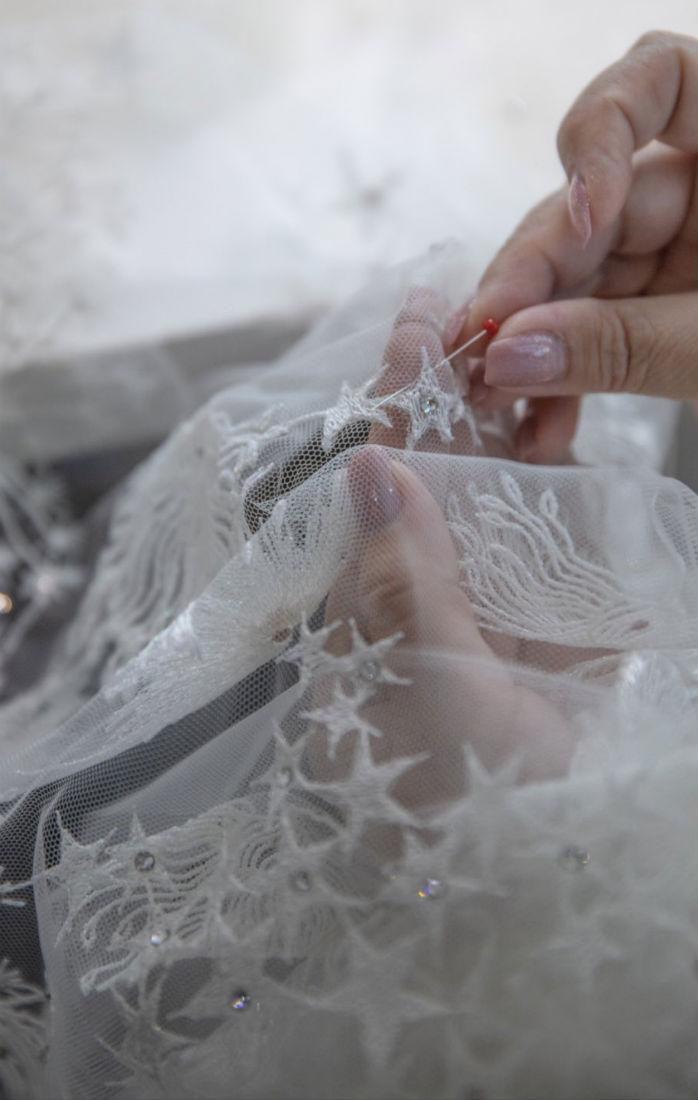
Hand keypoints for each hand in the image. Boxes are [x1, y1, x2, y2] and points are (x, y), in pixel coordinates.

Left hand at [313, 292, 575, 808]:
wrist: (498, 860)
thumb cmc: (433, 786)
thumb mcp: (418, 685)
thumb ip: (402, 580)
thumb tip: (373, 463)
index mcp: (381, 584)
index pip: (389, 468)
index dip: (405, 391)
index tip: (424, 314)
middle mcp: (429, 576)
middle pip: (450, 466)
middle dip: (474, 394)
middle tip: (506, 321)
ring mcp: (486, 594)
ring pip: (502, 493)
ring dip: (524, 432)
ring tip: (549, 372)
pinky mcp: (538, 622)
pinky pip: (551, 542)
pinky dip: (566, 490)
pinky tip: (575, 446)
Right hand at [450, 31, 697, 462]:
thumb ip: (627, 345)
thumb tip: (507, 354)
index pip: (656, 80)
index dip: (596, 136)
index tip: (582, 218)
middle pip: (590, 205)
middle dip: (530, 283)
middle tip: (476, 354)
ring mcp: (681, 254)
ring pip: (581, 284)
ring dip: (535, 351)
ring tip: (498, 412)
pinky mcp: (669, 315)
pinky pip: (600, 335)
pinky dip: (571, 382)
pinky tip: (543, 433)